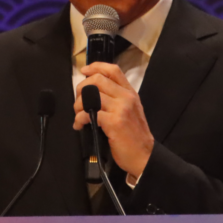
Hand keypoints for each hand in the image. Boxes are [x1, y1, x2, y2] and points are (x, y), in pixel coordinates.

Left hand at [73, 62, 153, 178]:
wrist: (144, 155)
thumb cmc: (134, 135)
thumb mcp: (130, 110)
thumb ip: (116, 98)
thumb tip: (93, 91)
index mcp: (130, 92)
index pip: (113, 70)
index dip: (96, 67)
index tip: (84, 71)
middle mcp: (126, 97)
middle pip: (98, 79)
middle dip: (81, 88)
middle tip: (78, 101)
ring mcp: (120, 108)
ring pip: (90, 95)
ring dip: (78, 105)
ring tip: (78, 115)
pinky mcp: (113, 122)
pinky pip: (88, 113)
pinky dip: (79, 119)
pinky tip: (79, 125)